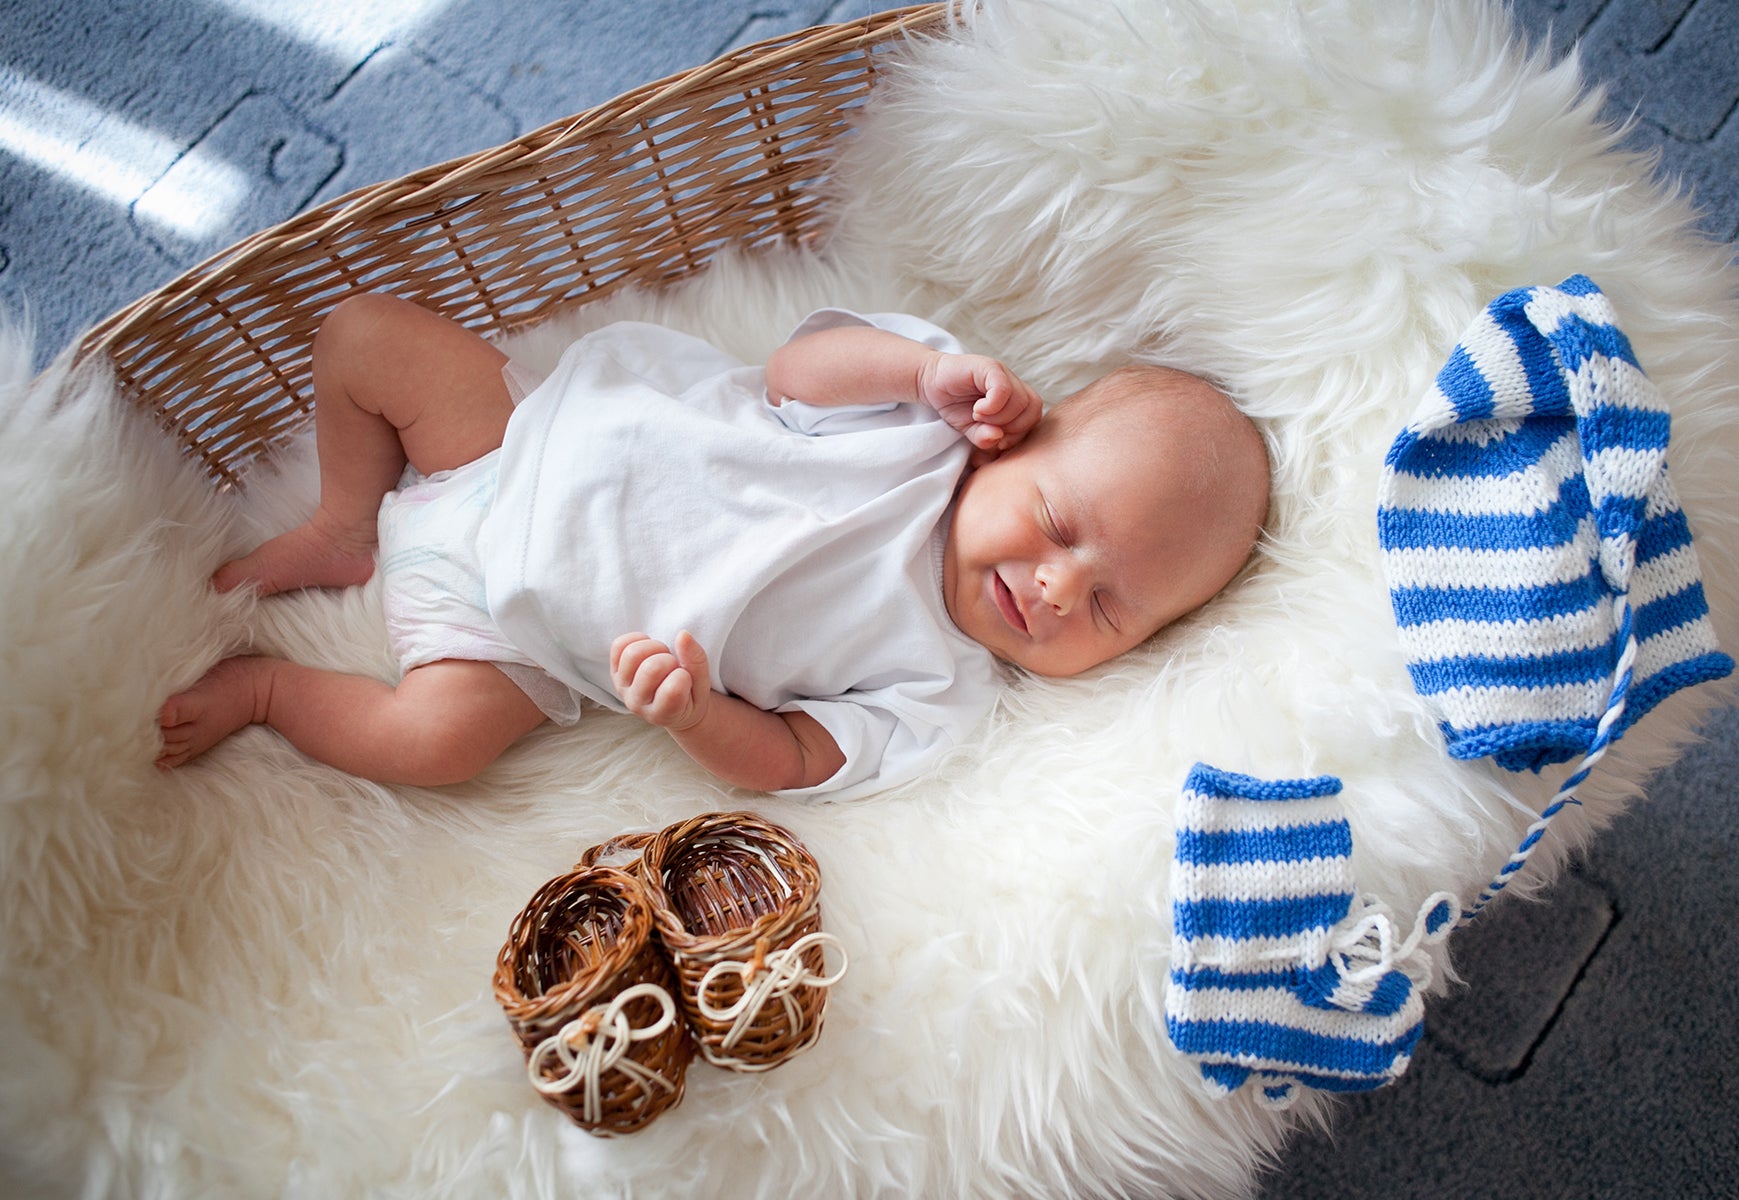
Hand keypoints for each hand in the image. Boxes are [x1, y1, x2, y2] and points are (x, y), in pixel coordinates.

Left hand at [609, 631, 711, 731]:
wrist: (671, 706)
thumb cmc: (690, 697)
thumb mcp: (702, 686)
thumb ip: (697, 662)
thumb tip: (683, 635)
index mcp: (663, 714)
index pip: (672, 690)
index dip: (683, 676)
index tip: (686, 679)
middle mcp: (637, 704)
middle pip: (650, 669)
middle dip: (669, 659)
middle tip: (675, 665)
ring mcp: (623, 687)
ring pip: (632, 654)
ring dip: (653, 647)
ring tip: (662, 655)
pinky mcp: (615, 672)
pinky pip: (619, 645)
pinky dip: (637, 639)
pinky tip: (650, 648)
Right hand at [919, 353, 1043, 461]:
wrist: (931, 382)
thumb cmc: (955, 405)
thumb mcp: (971, 430)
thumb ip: (986, 438)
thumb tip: (997, 439)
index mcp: (1016, 400)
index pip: (1034, 418)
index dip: (1019, 434)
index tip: (998, 441)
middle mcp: (1014, 384)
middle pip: (1032, 409)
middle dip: (1011, 428)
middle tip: (986, 427)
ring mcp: (1003, 374)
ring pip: (1020, 400)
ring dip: (999, 417)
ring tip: (978, 416)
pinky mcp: (989, 367)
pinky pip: (1003, 388)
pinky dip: (993, 405)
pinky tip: (977, 409)